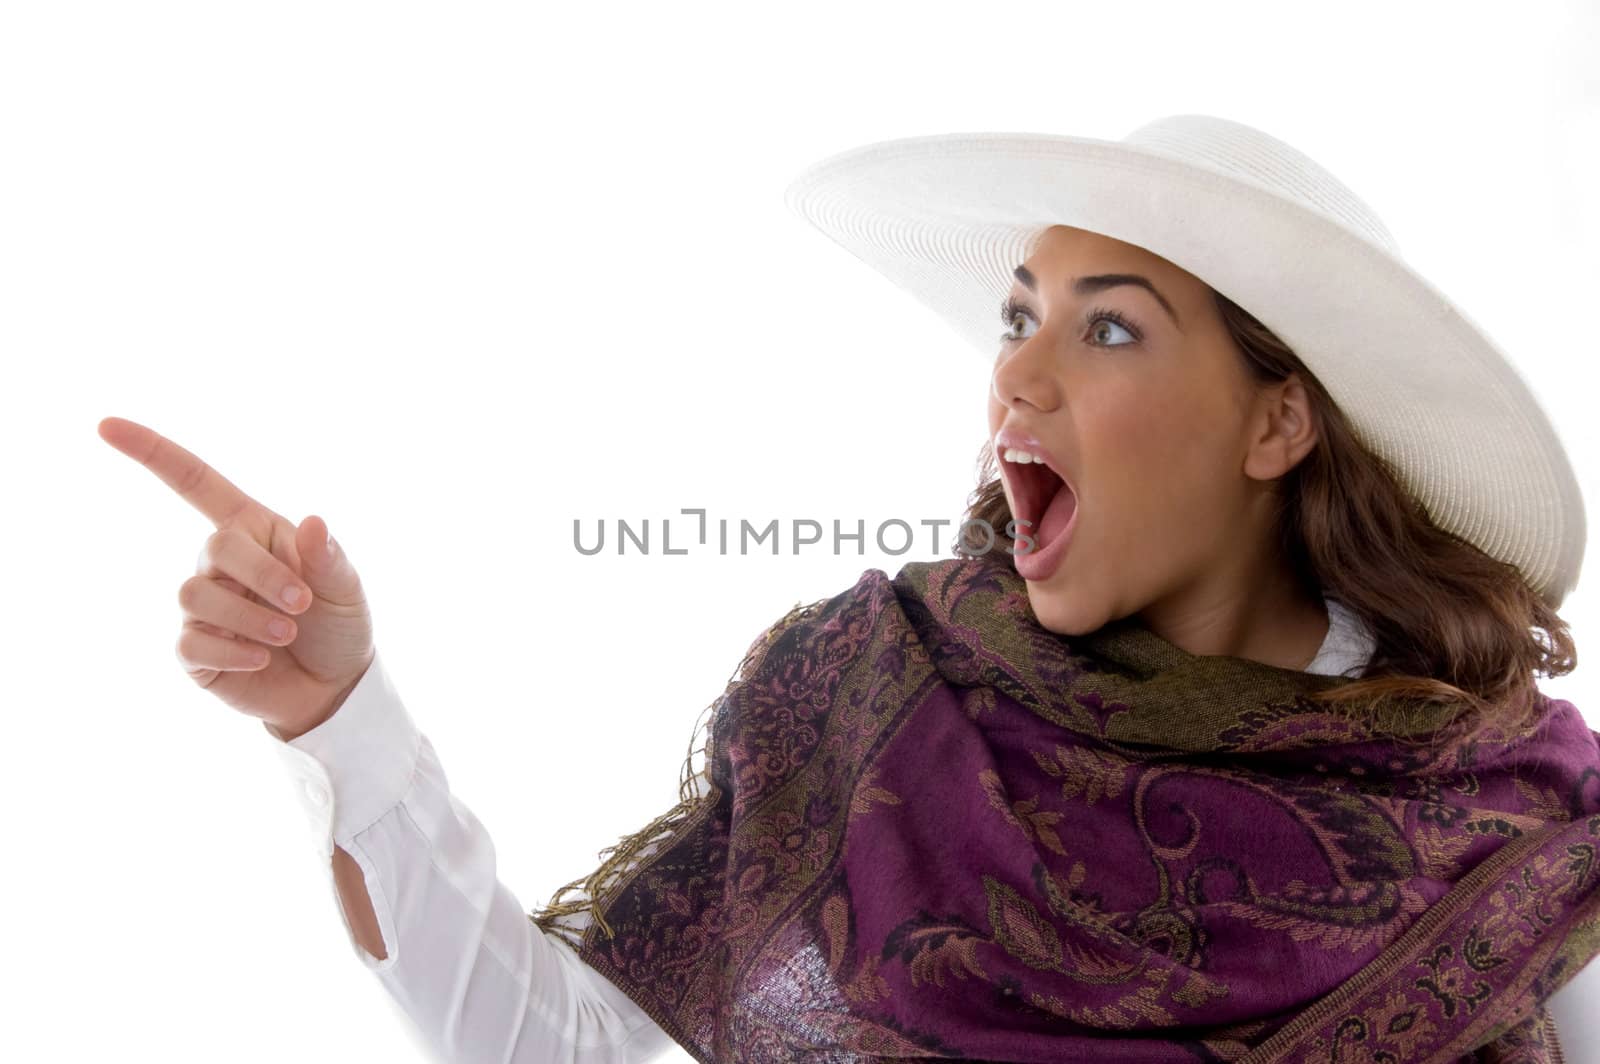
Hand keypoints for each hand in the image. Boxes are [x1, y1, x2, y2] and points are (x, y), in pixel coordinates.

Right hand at [98, 416, 375, 739]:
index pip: (194, 482)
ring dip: (249, 617)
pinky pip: (191, 642)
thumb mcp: (346, 590)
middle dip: (260, 575)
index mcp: (253, 531)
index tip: (106, 425)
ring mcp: (204, 606)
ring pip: (196, 596)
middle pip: (213, 548)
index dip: (152, 452)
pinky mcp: (194, 650)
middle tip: (302, 603)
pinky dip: (232, 651)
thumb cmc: (339, 625)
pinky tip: (260, 659)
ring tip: (286, 634)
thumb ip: (329, 558)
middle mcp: (220, 563)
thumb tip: (315, 522)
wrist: (335, 687)